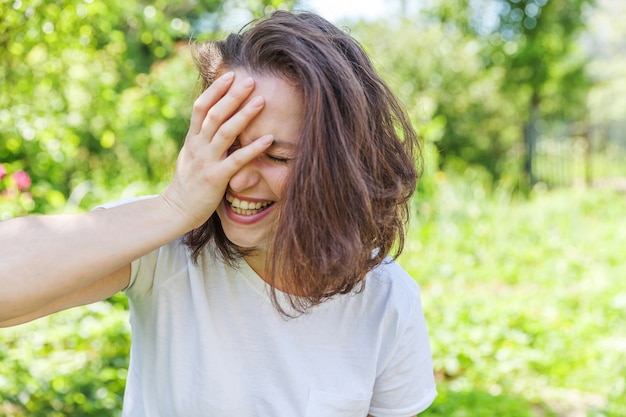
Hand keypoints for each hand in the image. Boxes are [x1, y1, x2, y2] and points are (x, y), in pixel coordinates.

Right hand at [161, 71, 272, 229]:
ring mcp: (206, 161)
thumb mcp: (191, 155)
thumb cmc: (188, 183)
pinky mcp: (216, 178)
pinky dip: (254, 148)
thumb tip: (215, 121)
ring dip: (244, 115)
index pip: (201, 107)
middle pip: (215, 114)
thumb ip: (202, 138)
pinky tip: (269, 139)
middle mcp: (198, 146)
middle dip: (233, 95)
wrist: (176, 210)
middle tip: (251, 80)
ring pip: (225, 132)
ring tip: (261, 101)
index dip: (215, 90)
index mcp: (192, 139)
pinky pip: (237, 160)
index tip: (230, 75)